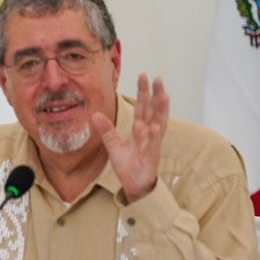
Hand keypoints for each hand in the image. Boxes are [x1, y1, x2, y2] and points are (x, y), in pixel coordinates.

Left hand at [91, 73, 168, 202]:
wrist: (133, 185)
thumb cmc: (128, 164)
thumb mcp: (113, 144)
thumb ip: (106, 129)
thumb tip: (95, 114)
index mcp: (140, 128)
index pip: (142, 106)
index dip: (144, 92)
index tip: (144, 75)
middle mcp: (149, 133)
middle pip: (153, 110)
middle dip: (155, 94)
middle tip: (157, 78)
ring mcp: (152, 144)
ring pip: (158, 124)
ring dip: (161, 110)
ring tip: (164, 95)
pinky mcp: (151, 156)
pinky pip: (153, 144)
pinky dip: (154, 135)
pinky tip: (155, 125)